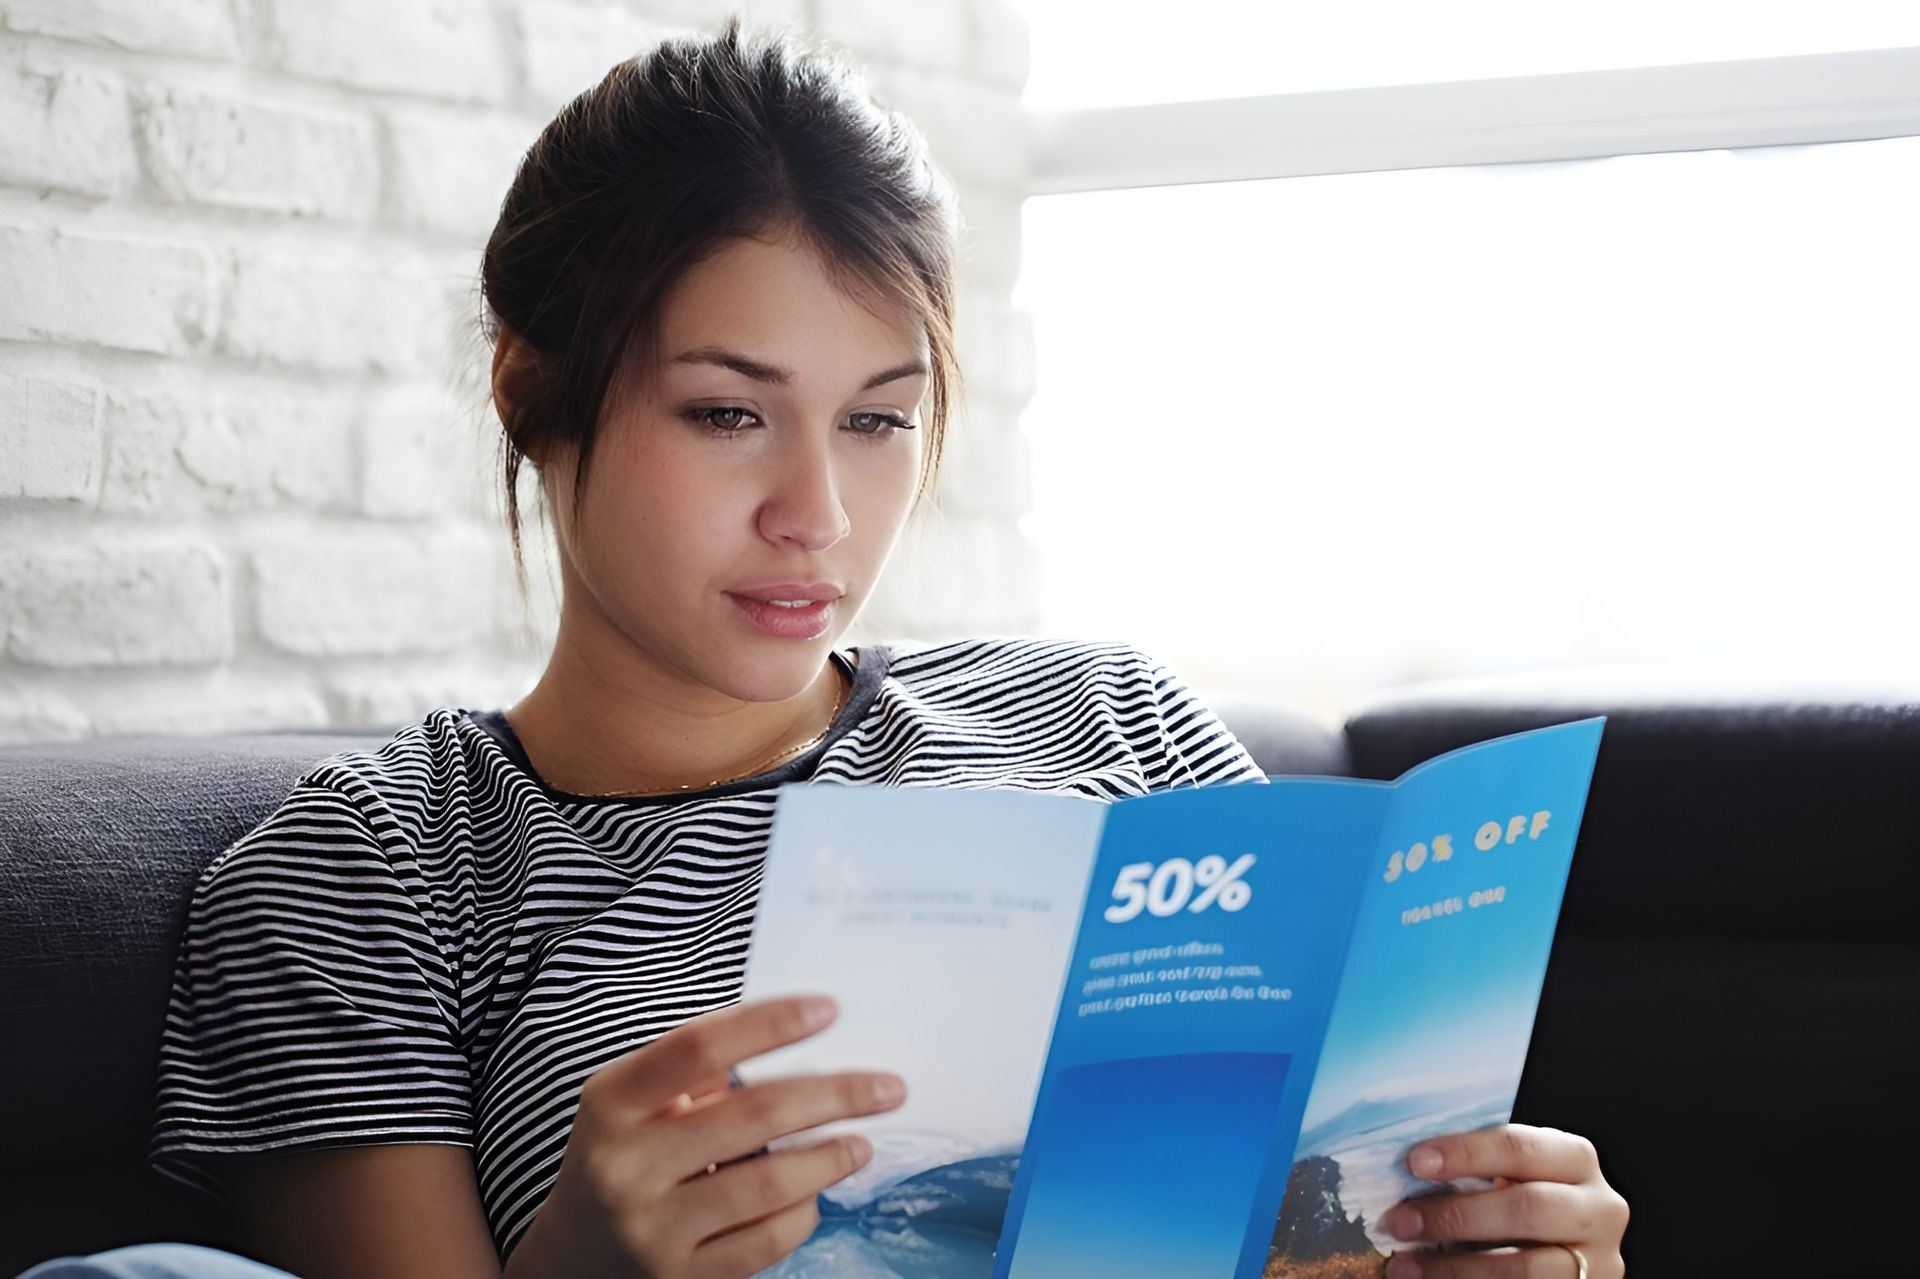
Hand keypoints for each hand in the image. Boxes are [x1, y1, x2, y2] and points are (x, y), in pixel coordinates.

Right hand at [504, 995, 905, 1278]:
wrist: (568, 1261)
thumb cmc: (621, 1157)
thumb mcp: (633, 1104)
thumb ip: (699, 1072)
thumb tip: (801, 1043)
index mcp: (612, 1103)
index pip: (699, 1047)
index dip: (768, 1023)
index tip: (829, 1010)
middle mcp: (627, 1165)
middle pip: (753, 1114)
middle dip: (835, 1095)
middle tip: (888, 1087)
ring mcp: (653, 1229)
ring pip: (769, 1184)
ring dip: (831, 1157)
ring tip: (863, 1142)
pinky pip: (766, 1240)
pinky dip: (803, 1212)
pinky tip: (816, 1194)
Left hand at [1380, 1124, 1627, 1278]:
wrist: (1562, 1251)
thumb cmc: (1523, 1200)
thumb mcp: (1512, 1175)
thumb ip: (1476, 1170)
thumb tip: (1403, 1169)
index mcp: (1575, 1158)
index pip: (1519, 1147)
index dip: (1465, 1154)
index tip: (1415, 1163)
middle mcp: (1599, 1209)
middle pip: (1526, 1209)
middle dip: (1455, 1216)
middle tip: (1399, 1221)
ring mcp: (1597, 1261)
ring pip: (1524, 1268)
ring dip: (1455, 1268)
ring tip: (1404, 1266)